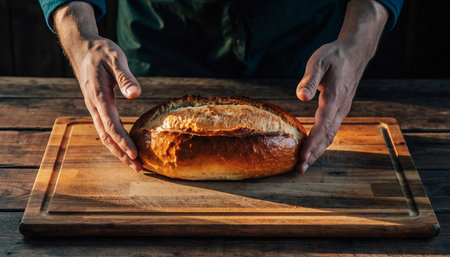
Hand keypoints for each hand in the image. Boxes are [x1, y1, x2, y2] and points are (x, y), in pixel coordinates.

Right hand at [75, 38, 142, 170]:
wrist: (82, 48)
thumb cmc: (101, 52)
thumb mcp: (115, 59)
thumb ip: (125, 77)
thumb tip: (135, 95)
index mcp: (99, 96)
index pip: (111, 124)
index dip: (123, 141)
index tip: (135, 154)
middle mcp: (94, 106)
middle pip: (107, 136)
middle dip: (122, 154)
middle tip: (138, 168)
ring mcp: (94, 108)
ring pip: (104, 135)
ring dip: (118, 151)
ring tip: (134, 164)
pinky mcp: (97, 107)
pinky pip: (105, 128)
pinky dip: (115, 141)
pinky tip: (125, 147)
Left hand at [294, 0, 387, 172]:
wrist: (355, 52)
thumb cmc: (334, 55)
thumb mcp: (319, 61)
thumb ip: (310, 80)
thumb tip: (301, 97)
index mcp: (334, 97)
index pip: (322, 124)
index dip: (312, 142)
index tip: (302, 156)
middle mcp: (341, 107)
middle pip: (327, 136)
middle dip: (314, 154)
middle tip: (299, 169)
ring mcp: (342, 110)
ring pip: (331, 135)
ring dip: (318, 151)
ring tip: (305, 165)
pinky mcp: (340, 109)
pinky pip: (331, 130)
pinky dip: (322, 142)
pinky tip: (313, 149)